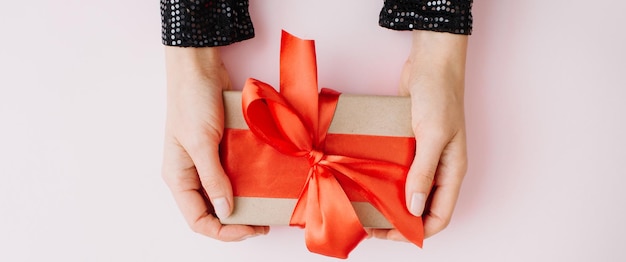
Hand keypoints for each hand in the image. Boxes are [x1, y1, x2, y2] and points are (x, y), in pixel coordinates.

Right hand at [161, 46, 268, 240]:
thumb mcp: (201, 142)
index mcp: (179, 177)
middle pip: (212, 211)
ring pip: (226, 194)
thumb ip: (213, 178)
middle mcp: (192, 173)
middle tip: (263, 223)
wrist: (200, 67)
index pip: (197, 219)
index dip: (222, 231)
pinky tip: (267, 183)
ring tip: (268, 206)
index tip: (249, 229)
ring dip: (246, 203)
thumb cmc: (192, 102)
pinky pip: (236, 173)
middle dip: (237, 221)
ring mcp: (208, 161)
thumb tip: (226, 211)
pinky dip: (250, 182)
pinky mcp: (223, 148)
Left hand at [370, 30, 467, 240]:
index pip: (439, 216)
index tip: (388, 233)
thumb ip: (424, 172)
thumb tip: (415, 208)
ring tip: (364, 206)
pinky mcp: (410, 144)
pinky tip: (365, 180)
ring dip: (389, 201)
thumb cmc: (438, 95)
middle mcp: (440, 168)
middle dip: (399, 220)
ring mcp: (425, 156)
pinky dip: (384, 178)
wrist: (431, 62)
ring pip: (408, 190)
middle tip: (370, 224)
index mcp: (453, 171)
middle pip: (422, 208)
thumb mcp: (432, 135)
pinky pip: (398, 169)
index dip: (416, 231)